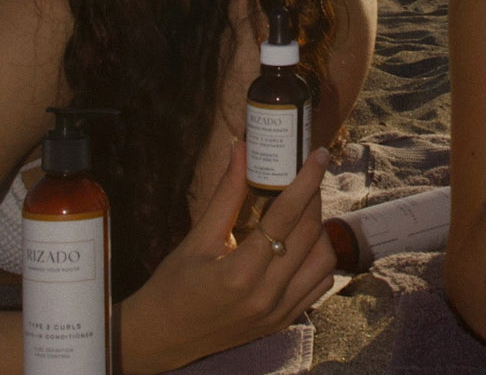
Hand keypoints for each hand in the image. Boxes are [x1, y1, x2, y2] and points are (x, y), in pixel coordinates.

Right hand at [123, 143, 335, 370]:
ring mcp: (279, 313)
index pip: (285, 217)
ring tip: (302, 211)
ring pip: (323, 260)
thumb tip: (242, 149)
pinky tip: (302, 242)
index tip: (318, 155)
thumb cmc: (173, 285)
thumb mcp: (197, 237)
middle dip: (312, 197)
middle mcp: (266, 296)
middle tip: (305, 175)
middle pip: (308, 234)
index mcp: (240, 274)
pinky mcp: (284, 321)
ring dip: (319, 229)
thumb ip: (227, 194)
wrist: (162, 337)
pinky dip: (319, 258)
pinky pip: (320, 284)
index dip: (306, 180)